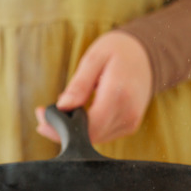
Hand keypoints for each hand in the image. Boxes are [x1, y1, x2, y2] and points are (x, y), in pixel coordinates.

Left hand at [36, 30, 152, 143]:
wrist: (147, 54)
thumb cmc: (119, 51)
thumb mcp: (94, 58)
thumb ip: (79, 84)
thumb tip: (63, 106)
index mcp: (120, 95)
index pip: (89, 127)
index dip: (62, 128)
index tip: (42, 117)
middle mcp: (128, 114)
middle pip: (89, 136)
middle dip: (62, 130)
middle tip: (43, 115)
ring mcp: (130, 123)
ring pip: (94, 139)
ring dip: (72, 130)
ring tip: (58, 112)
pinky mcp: (129, 126)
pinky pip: (102, 134)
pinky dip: (85, 128)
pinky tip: (76, 113)